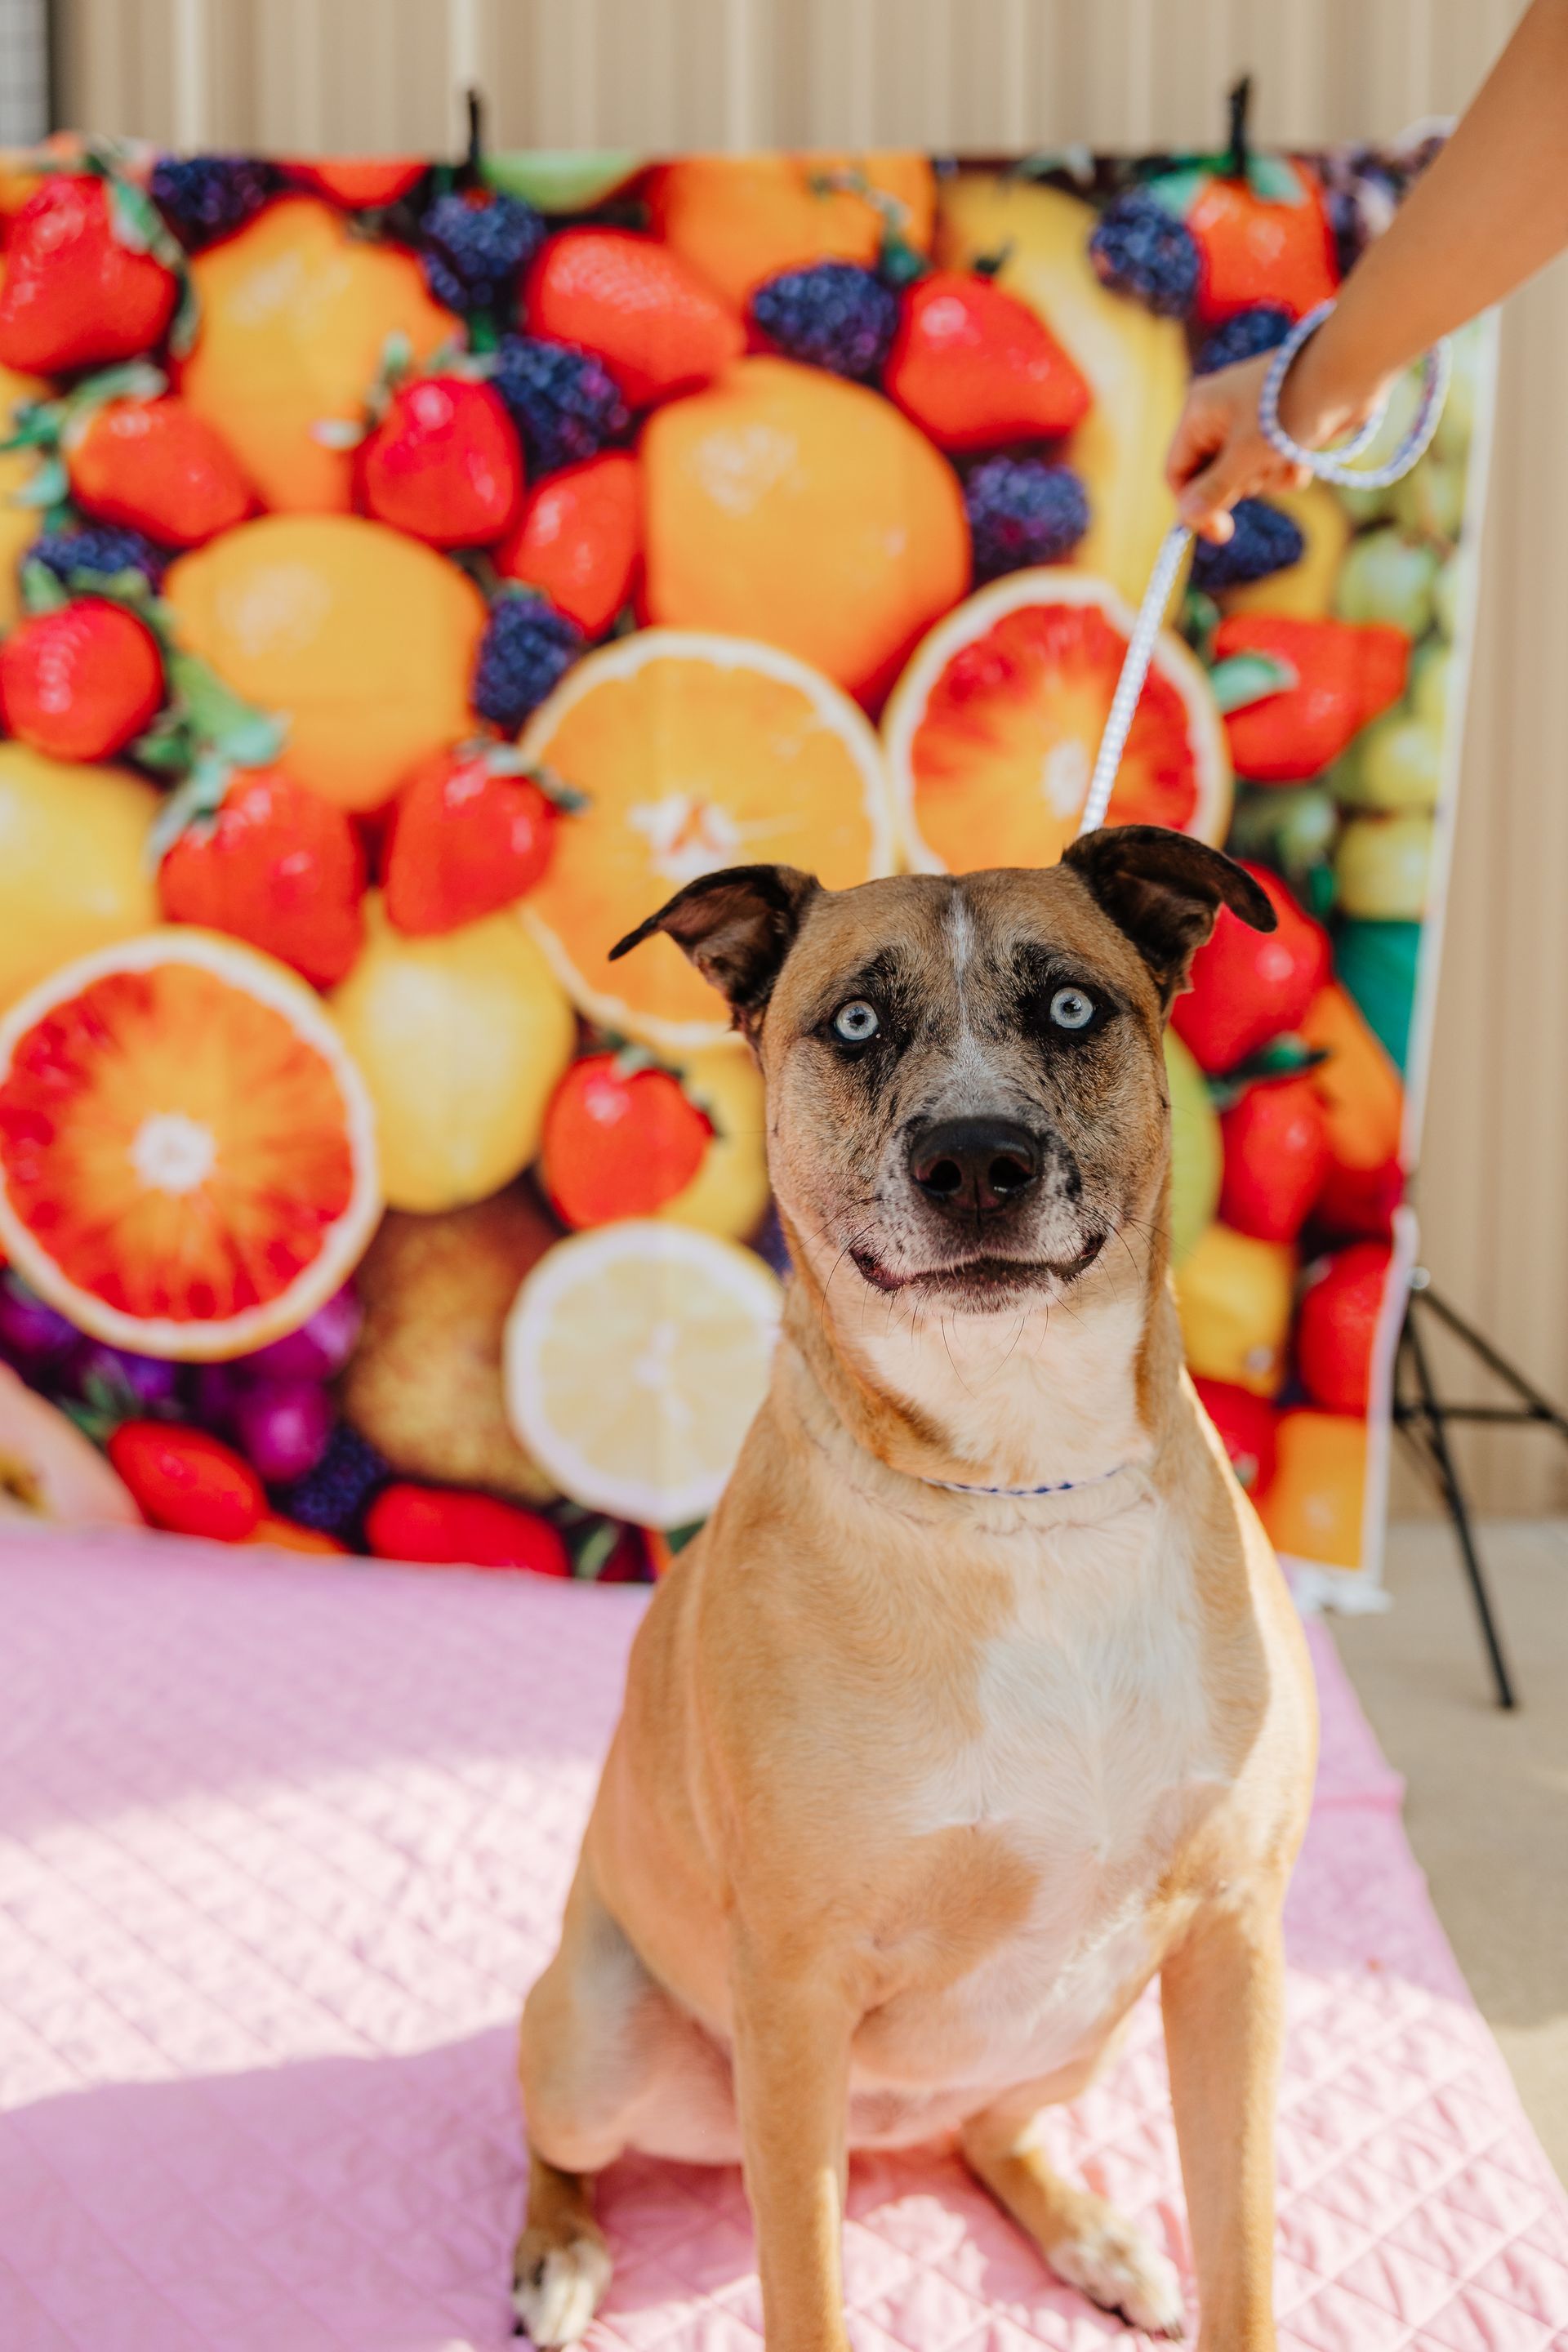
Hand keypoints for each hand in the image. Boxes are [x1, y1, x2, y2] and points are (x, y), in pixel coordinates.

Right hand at [1165, 354, 1310, 542]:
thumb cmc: (1290, 408)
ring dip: (1269, 477)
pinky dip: (1286, 470)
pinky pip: (1269, 470)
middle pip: (1211, 479)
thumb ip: (1215, 490)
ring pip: (1245, 478)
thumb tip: (1186, 518)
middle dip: (1242, 484)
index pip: (1177, 471)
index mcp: (1198, 413)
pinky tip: (1304, 454)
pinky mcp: (1276, 433)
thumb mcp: (1246, 456)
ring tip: (1289, 454)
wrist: (1349, 376)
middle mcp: (1217, 417)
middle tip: (1263, 472)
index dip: (1192, 505)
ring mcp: (1248, 425)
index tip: (1218, 533)